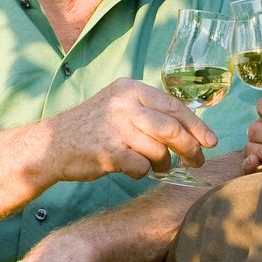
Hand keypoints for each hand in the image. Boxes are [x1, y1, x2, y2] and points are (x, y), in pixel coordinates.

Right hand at [43, 78, 218, 181]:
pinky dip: (144, 173)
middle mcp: (124, 104)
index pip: (174, 105)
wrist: (51, 144)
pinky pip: (141, 167)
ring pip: (159, 149)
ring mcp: (115, 127)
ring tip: (161, 167)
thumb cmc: (91, 128)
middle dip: (190, 148)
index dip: (197, 125)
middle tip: (197, 161)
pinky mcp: (107, 151)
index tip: (210, 141)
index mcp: (130, 89)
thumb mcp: (118, 106)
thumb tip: (189, 128)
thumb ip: (148, 110)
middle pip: (171, 128)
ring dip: (166, 163)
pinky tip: (136, 171)